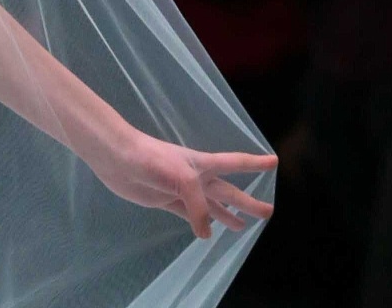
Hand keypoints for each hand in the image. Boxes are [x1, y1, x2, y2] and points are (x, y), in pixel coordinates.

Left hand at [88, 129, 276, 238]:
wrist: (117, 157)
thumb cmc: (152, 159)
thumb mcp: (183, 179)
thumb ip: (199, 206)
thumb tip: (206, 233)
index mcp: (203, 164)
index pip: (236, 163)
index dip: (256, 163)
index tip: (275, 161)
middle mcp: (196, 177)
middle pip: (228, 191)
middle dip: (248, 201)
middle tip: (268, 211)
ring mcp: (181, 190)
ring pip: (210, 205)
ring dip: (226, 214)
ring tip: (242, 227)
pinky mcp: (165, 200)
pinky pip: (188, 214)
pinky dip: (200, 223)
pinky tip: (207, 231)